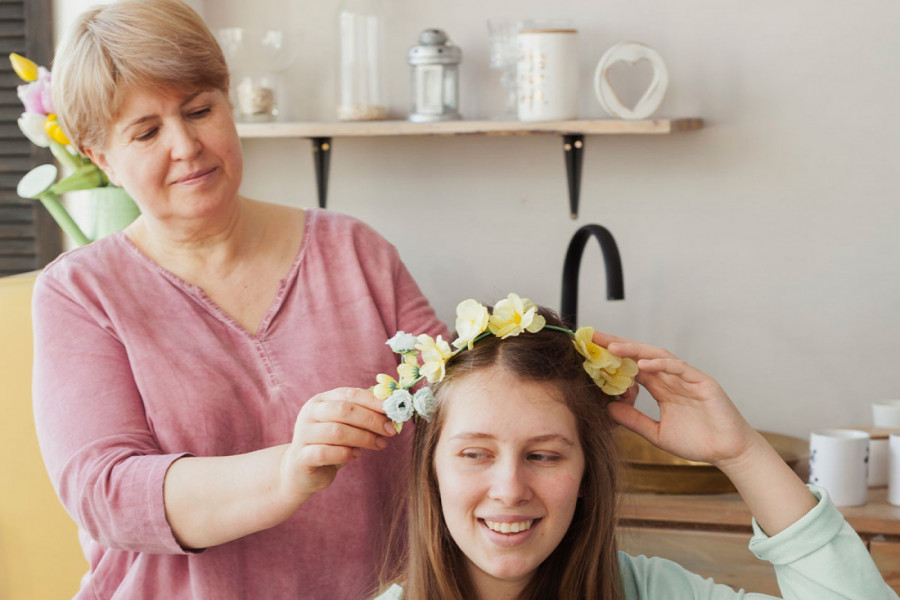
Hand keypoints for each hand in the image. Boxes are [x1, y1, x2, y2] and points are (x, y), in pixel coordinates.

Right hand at [280, 387, 396, 502]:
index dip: (373, 401)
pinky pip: (326, 453)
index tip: (392, 410)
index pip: (350, 394)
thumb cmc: (330, 443)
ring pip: (337, 432)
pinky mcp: (301, 456)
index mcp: (322, 400)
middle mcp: (310, 413)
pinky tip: (356, 455)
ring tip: (379, 444)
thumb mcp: (346, 425)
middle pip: (344, 410)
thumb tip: (391, 410)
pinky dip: (345, 454)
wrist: (301, 470)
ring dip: (364, 438)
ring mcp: (303, 434)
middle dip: (371, 420)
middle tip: (390, 430)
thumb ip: (364, 415)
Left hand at [595, 334, 759, 467]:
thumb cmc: (697, 441)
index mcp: (661, 388)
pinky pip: (679, 368)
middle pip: (640, 355)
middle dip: (617, 344)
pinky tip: (643, 363)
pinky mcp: (702, 382)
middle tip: (594, 336)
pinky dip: (661, 364)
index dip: (612, 359)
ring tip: (612, 347)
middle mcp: (671, 379)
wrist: (727, 452)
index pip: (632, 367)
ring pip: (657, 356)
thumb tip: (608, 408)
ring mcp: (687, 378)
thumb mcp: (656, 433)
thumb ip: (634, 420)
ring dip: (635, 350)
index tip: (590, 352)